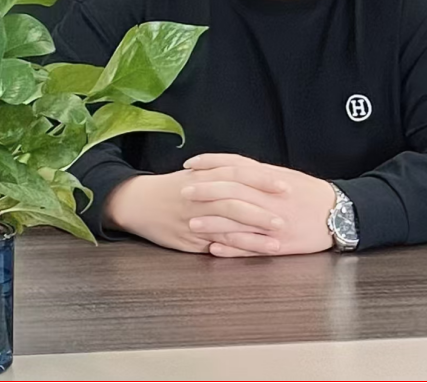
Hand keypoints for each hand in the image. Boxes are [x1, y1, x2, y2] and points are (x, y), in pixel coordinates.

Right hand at [103, 166, 287, 253]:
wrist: (139, 201)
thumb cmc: (174, 187)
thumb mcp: (199, 173)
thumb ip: (225, 173)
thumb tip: (258, 174)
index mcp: (206, 175)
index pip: (239, 173)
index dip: (263, 179)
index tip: (285, 184)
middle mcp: (201, 195)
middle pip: (236, 199)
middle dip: (263, 208)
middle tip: (287, 214)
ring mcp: (195, 217)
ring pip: (229, 224)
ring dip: (255, 232)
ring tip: (278, 238)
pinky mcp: (190, 238)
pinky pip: (217, 243)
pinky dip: (237, 247)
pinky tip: (253, 252)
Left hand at [182, 154, 335, 256]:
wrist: (339, 213)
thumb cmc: (309, 193)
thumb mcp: (284, 175)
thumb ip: (257, 173)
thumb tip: (230, 167)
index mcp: (271, 178)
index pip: (235, 165)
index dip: (211, 163)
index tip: (190, 164)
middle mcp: (270, 197)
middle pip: (233, 190)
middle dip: (205, 191)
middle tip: (183, 192)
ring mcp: (274, 222)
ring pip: (239, 221)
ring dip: (213, 222)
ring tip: (191, 223)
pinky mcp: (280, 244)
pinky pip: (252, 247)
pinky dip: (232, 248)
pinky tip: (214, 248)